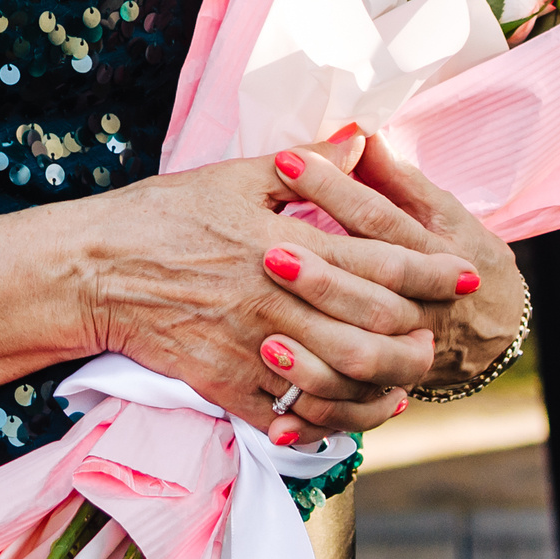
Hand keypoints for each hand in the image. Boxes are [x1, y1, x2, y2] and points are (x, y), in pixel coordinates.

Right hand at [78, 136, 452, 442]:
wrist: (94, 272)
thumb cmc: (160, 215)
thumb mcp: (230, 175)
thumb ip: (304, 164)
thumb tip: (360, 140)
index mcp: (280, 241)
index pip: (378, 260)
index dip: (431, 269)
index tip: (466, 273)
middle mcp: (274, 300)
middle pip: (373, 326)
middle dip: (420, 331)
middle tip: (443, 329)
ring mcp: (252, 349)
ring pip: (343, 378)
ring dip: (387, 381)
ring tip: (408, 374)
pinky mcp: (228, 387)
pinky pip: (295, 416)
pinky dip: (332, 418)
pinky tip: (353, 410)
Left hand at [257, 132, 521, 406]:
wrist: (494, 322)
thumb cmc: (453, 250)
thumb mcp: (437, 209)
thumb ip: (394, 176)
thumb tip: (357, 130)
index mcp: (436, 252)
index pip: (380, 219)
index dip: (334, 189)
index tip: (285, 161)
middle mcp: (424, 310)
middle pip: (371, 296)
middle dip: (320, 275)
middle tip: (266, 250)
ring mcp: (409, 356)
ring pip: (364, 361)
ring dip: (313, 343)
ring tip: (264, 327)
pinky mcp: (389, 392)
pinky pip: (353, 409)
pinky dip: (314, 404)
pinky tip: (273, 382)